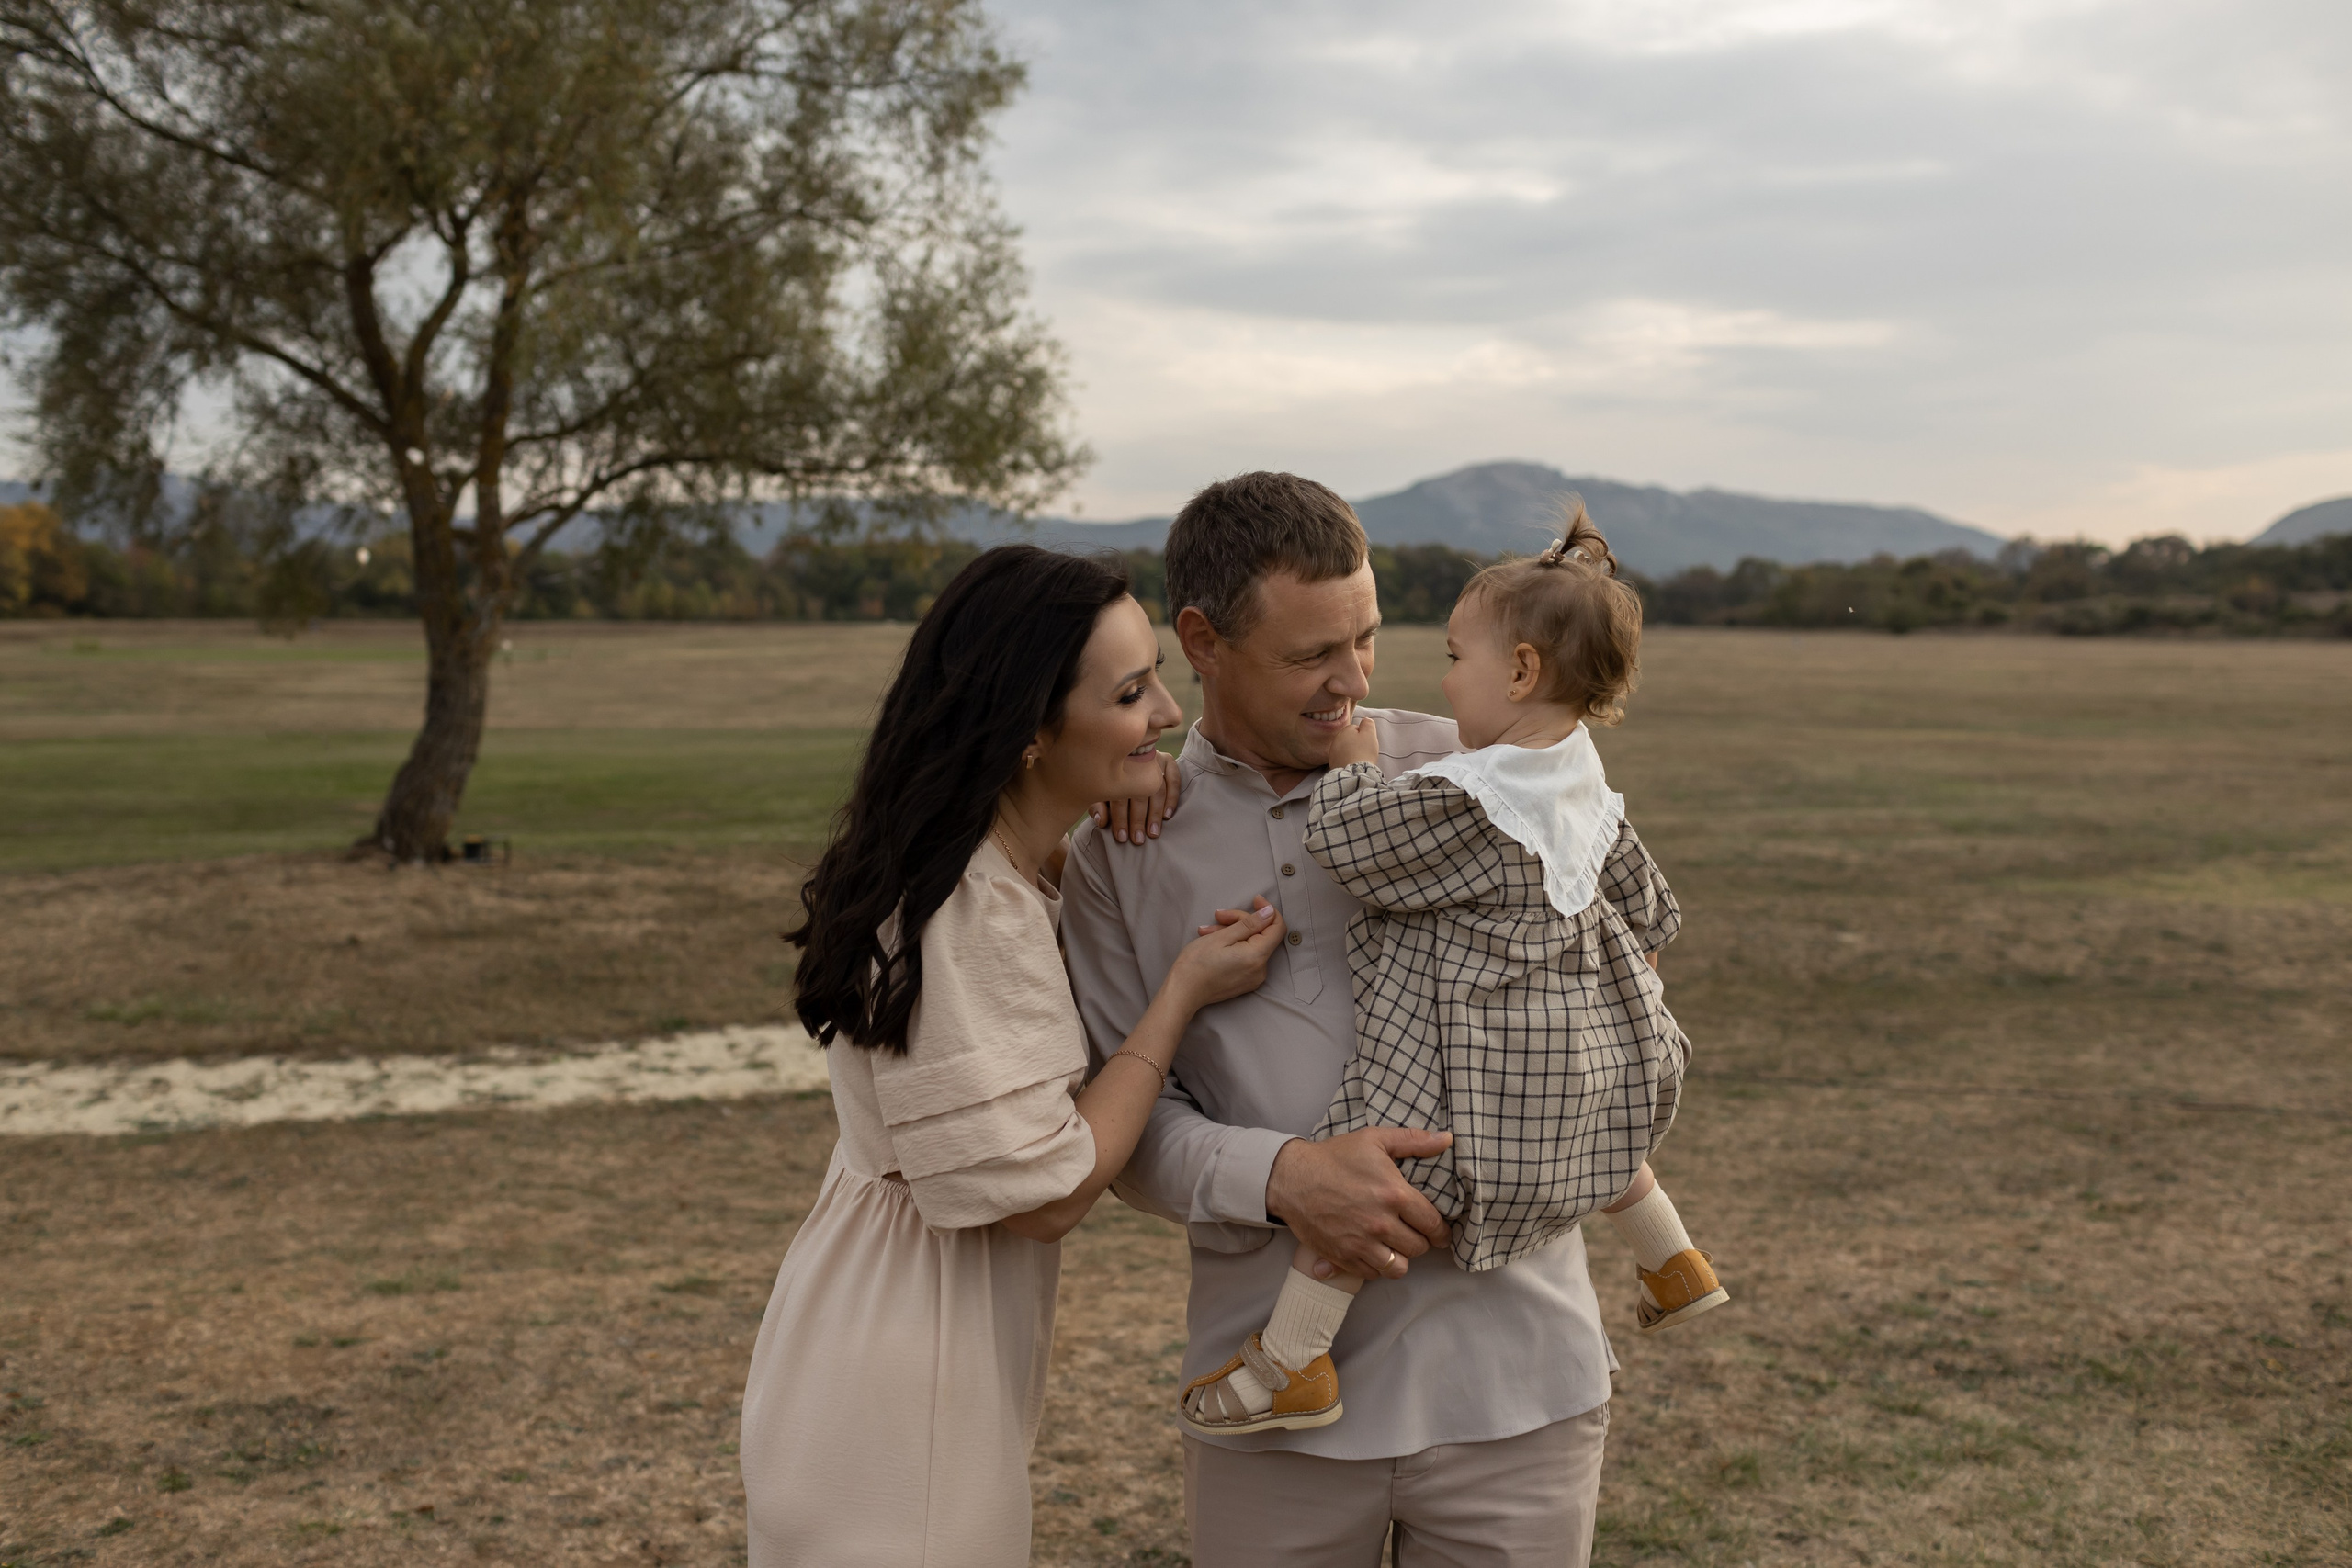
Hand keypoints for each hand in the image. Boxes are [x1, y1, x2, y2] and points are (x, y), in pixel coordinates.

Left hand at [1089, 751, 1182, 844]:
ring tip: (1153, 832)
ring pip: (1158, 787)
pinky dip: (1172, 798)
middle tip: (1138, 839)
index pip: (1118, 794)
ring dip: (1155, 813)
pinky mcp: (1167, 760)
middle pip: (1139, 792)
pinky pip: (1174, 779)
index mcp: (1115, 766)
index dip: (1119, 818)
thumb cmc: (1108, 780)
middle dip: (1138, 818)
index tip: (1121, 837)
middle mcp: (1136, 759)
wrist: (1121, 754)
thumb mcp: (1098, 792)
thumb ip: (1098, 806)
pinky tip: (1167, 815)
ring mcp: (1153, 758)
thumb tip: (1102, 821)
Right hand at [1162, 896, 1284, 1009]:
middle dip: (1240, 921)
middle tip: (1217, 916)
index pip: (1277, 928)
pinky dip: (1233, 946)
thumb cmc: (1197, 964)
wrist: (1183, 993)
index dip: (1268, 910)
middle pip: (1261, 935)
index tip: (1255, 900)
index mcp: (1257, 957)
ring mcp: (1253, 978)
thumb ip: (1250, 924)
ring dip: (1232, 933)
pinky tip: (1214, 942)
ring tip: (1207, 931)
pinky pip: (1246, 957)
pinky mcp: (1245, 982)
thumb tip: (1270, 912)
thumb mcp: (1222, 937)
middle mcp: (1261, 970)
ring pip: (1251, 945)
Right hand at [1265, 1128, 1452, 1280]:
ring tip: (1396, 1246)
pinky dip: (1378, 1267)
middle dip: (1421, 1241)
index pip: (1433, 1224)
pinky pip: (1374, 1275)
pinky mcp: (1344, 1257)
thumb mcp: (1374, 1139)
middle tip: (1414, 1233)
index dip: (1441, 1230)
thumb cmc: (1334, 1157)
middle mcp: (1381, 1223)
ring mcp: (1362, 1243)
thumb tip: (1447, 1139)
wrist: (1292, 1178)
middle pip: (1419, 1247)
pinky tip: (1375, 1251)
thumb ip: (1413, 1141)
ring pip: (1399, 1267)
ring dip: (1401, 1257)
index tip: (1439, 1231)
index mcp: (1394, 1195)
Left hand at [1329, 714, 1378, 768]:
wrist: (1355, 773)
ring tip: (1359, 759)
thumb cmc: (1364, 752)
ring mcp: (1332, 753)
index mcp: (1344, 731)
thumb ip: (1367, 723)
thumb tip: (1365, 720)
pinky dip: (1347, 761)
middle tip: (1364, 751)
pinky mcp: (1333, 764)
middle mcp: (1335, 740)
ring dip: (1351, 752)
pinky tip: (1353, 765)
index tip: (1367, 743)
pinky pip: (1342, 759)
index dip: (1364, 736)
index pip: (1356, 729)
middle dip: (1356, 744)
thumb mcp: (1370, 734)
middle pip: (1350, 739)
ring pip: (1345, 749)